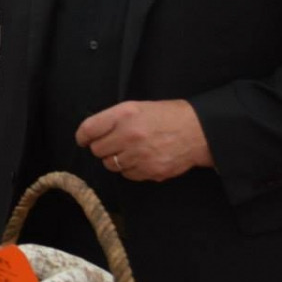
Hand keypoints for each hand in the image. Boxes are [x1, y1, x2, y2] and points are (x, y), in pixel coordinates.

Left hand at [75, 100, 212, 181]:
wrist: (198, 131)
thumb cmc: (168, 116)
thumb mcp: (138, 106)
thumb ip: (114, 118)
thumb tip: (92, 133)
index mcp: (124, 115)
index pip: (89, 129)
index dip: (83, 136)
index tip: (83, 139)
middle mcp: (129, 136)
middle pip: (97, 150)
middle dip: (102, 147)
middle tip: (113, 143)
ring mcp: (139, 156)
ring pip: (111, 165)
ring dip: (115, 159)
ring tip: (129, 150)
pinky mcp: (150, 171)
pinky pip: (128, 175)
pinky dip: (130, 169)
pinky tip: (141, 159)